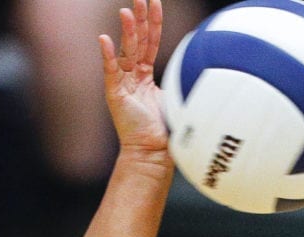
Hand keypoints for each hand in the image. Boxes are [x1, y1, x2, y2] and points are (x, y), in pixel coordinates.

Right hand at [99, 0, 169, 157]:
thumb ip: (179, 80)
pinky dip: (107, 55)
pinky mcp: (114, 96)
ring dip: (127, 31)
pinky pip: (110, 71)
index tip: (155, 2)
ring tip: (127, 12)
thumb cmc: (166, 131)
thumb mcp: (176, 98)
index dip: (153, 23)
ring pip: (125, 52)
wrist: (153, 153)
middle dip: (139, 19)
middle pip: (136, 41)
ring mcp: (122, 85)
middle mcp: (132, 77)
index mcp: (145, 76)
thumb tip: (199, 65)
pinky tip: (104, 39)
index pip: (150, 43)